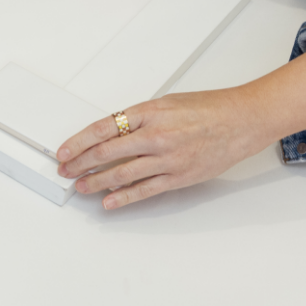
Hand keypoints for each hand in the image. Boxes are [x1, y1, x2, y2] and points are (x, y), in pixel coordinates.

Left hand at [55, 89, 269, 208]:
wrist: (242, 120)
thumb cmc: (207, 109)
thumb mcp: (165, 103)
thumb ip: (138, 118)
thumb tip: (111, 133)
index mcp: (148, 113)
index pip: (102, 128)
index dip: (78, 142)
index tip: (63, 151)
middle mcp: (155, 135)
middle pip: (106, 152)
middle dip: (80, 163)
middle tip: (65, 170)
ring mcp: (167, 158)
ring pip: (122, 174)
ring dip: (96, 182)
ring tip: (81, 186)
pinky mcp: (179, 176)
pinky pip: (145, 190)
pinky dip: (124, 198)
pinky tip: (108, 202)